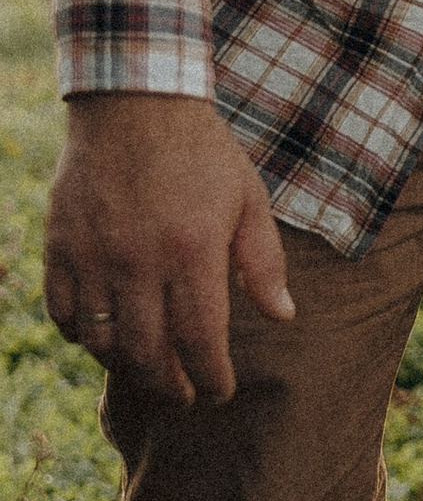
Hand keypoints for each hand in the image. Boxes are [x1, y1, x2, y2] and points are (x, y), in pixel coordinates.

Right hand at [43, 94, 293, 405]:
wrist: (134, 103)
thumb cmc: (202, 152)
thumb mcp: (248, 198)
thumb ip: (264, 262)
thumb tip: (284, 317)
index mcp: (192, 250)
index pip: (199, 340)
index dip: (210, 378)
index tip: (219, 393)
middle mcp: (139, 260)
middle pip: (148, 353)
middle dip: (170, 387)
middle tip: (185, 397)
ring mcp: (94, 254)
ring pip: (102, 340)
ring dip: (127, 367)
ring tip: (149, 371)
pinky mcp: (60, 245)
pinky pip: (63, 312)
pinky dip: (81, 336)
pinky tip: (103, 338)